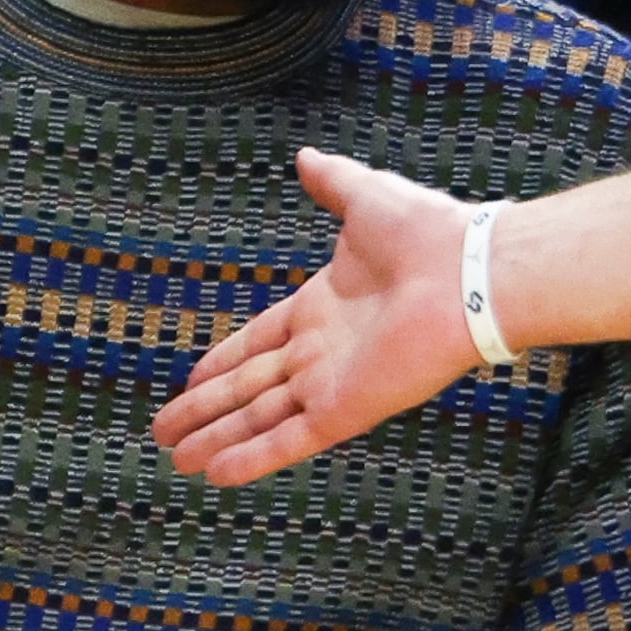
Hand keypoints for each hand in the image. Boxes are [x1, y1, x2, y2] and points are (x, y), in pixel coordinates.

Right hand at [153, 149, 483, 484]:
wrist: (466, 272)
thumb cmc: (426, 233)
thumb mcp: (365, 197)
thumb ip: (333, 183)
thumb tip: (306, 156)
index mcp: (322, 307)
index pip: (258, 341)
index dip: (222, 361)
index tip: (190, 379)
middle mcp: (322, 351)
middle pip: (248, 387)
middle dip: (205, 409)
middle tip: (165, 431)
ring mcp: (331, 383)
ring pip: (259, 417)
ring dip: (217, 438)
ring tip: (177, 460)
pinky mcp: (345, 409)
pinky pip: (289, 438)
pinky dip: (253, 457)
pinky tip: (217, 473)